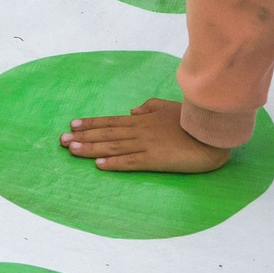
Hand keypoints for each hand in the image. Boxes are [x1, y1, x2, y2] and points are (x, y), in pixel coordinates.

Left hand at [61, 97, 230, 172]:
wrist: (212, 134)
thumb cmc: (192, 120)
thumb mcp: (169, 107)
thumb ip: (150, 107)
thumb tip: (133, 110)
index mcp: (143, 119)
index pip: (111, 121)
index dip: (91, 124)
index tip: (72, 125)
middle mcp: (140, 130)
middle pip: (107, 134)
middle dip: (83, 137)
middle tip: (61, 141)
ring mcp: (146, 145)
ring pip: (113, 147)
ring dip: (91, 148)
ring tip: (72, 150)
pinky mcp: (155, 159)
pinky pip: (130, 162)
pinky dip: (113, 163)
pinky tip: (99, 165)